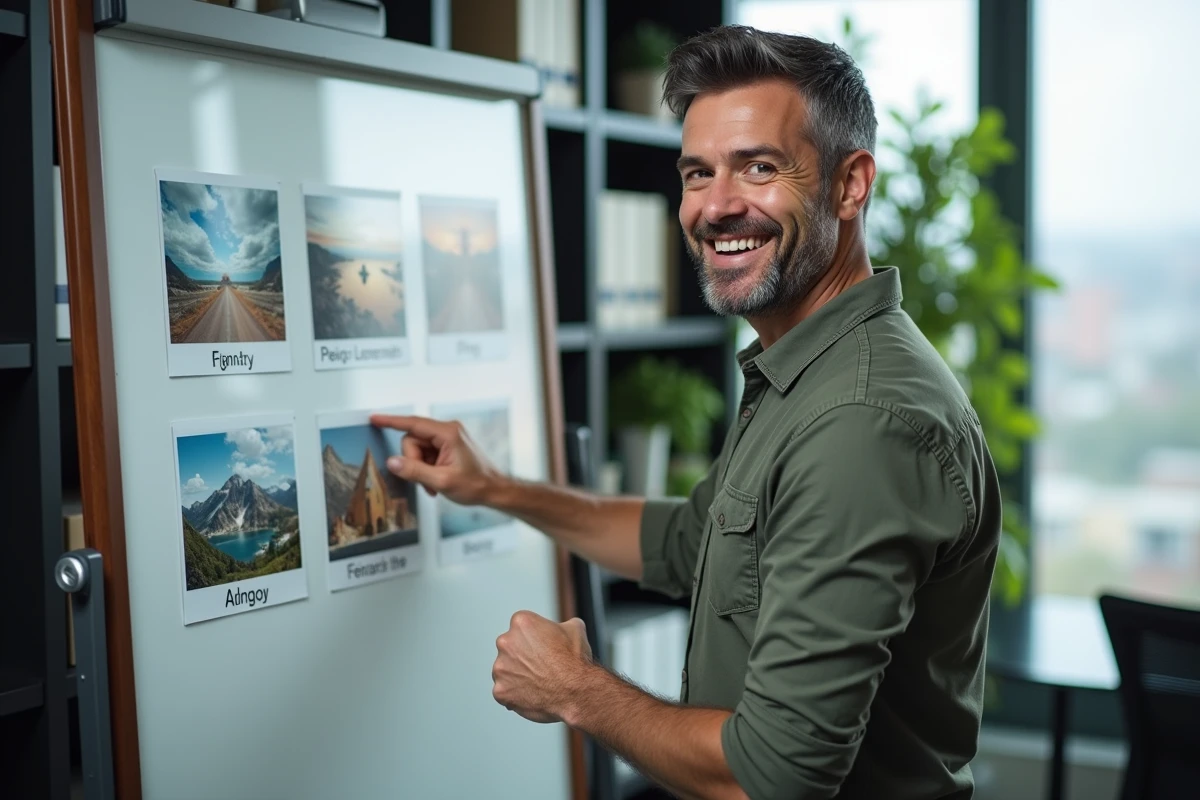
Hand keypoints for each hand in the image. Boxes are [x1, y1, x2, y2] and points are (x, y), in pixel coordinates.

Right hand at [369, 414, 505, 503]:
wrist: (494, 490)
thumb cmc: (476, 484)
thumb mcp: (442, 481)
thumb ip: (415, 471)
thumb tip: (393, 462)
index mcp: (448, 433)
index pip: (413, 423)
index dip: (391, 421)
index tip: (374, 418)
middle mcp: (448, 431)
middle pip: (413, 440)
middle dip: (414, 462)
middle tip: (426, 480)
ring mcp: (448, 438)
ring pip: (418, 449)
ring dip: (421, 468)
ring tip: (434, 484)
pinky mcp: (448, 446)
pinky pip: (427, 454)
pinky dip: (427, 468)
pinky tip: (436, 481)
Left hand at [492, 611, 592, 723]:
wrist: (575, 691)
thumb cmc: (574, 661)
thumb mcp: (576, 628)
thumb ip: (562, 624)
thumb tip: (563, 627)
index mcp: (521, 622)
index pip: (521, 627)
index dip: (534, 638)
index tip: (542, 647)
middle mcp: (505, 642)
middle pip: (510, 647)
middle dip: (522, 655)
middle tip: (540, 666)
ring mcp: (500, 668)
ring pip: (505, 670)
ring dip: (517, 675)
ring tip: (538, 682)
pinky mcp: (500, 691)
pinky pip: (504, 692)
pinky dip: (515, 694)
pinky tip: (532, 695)